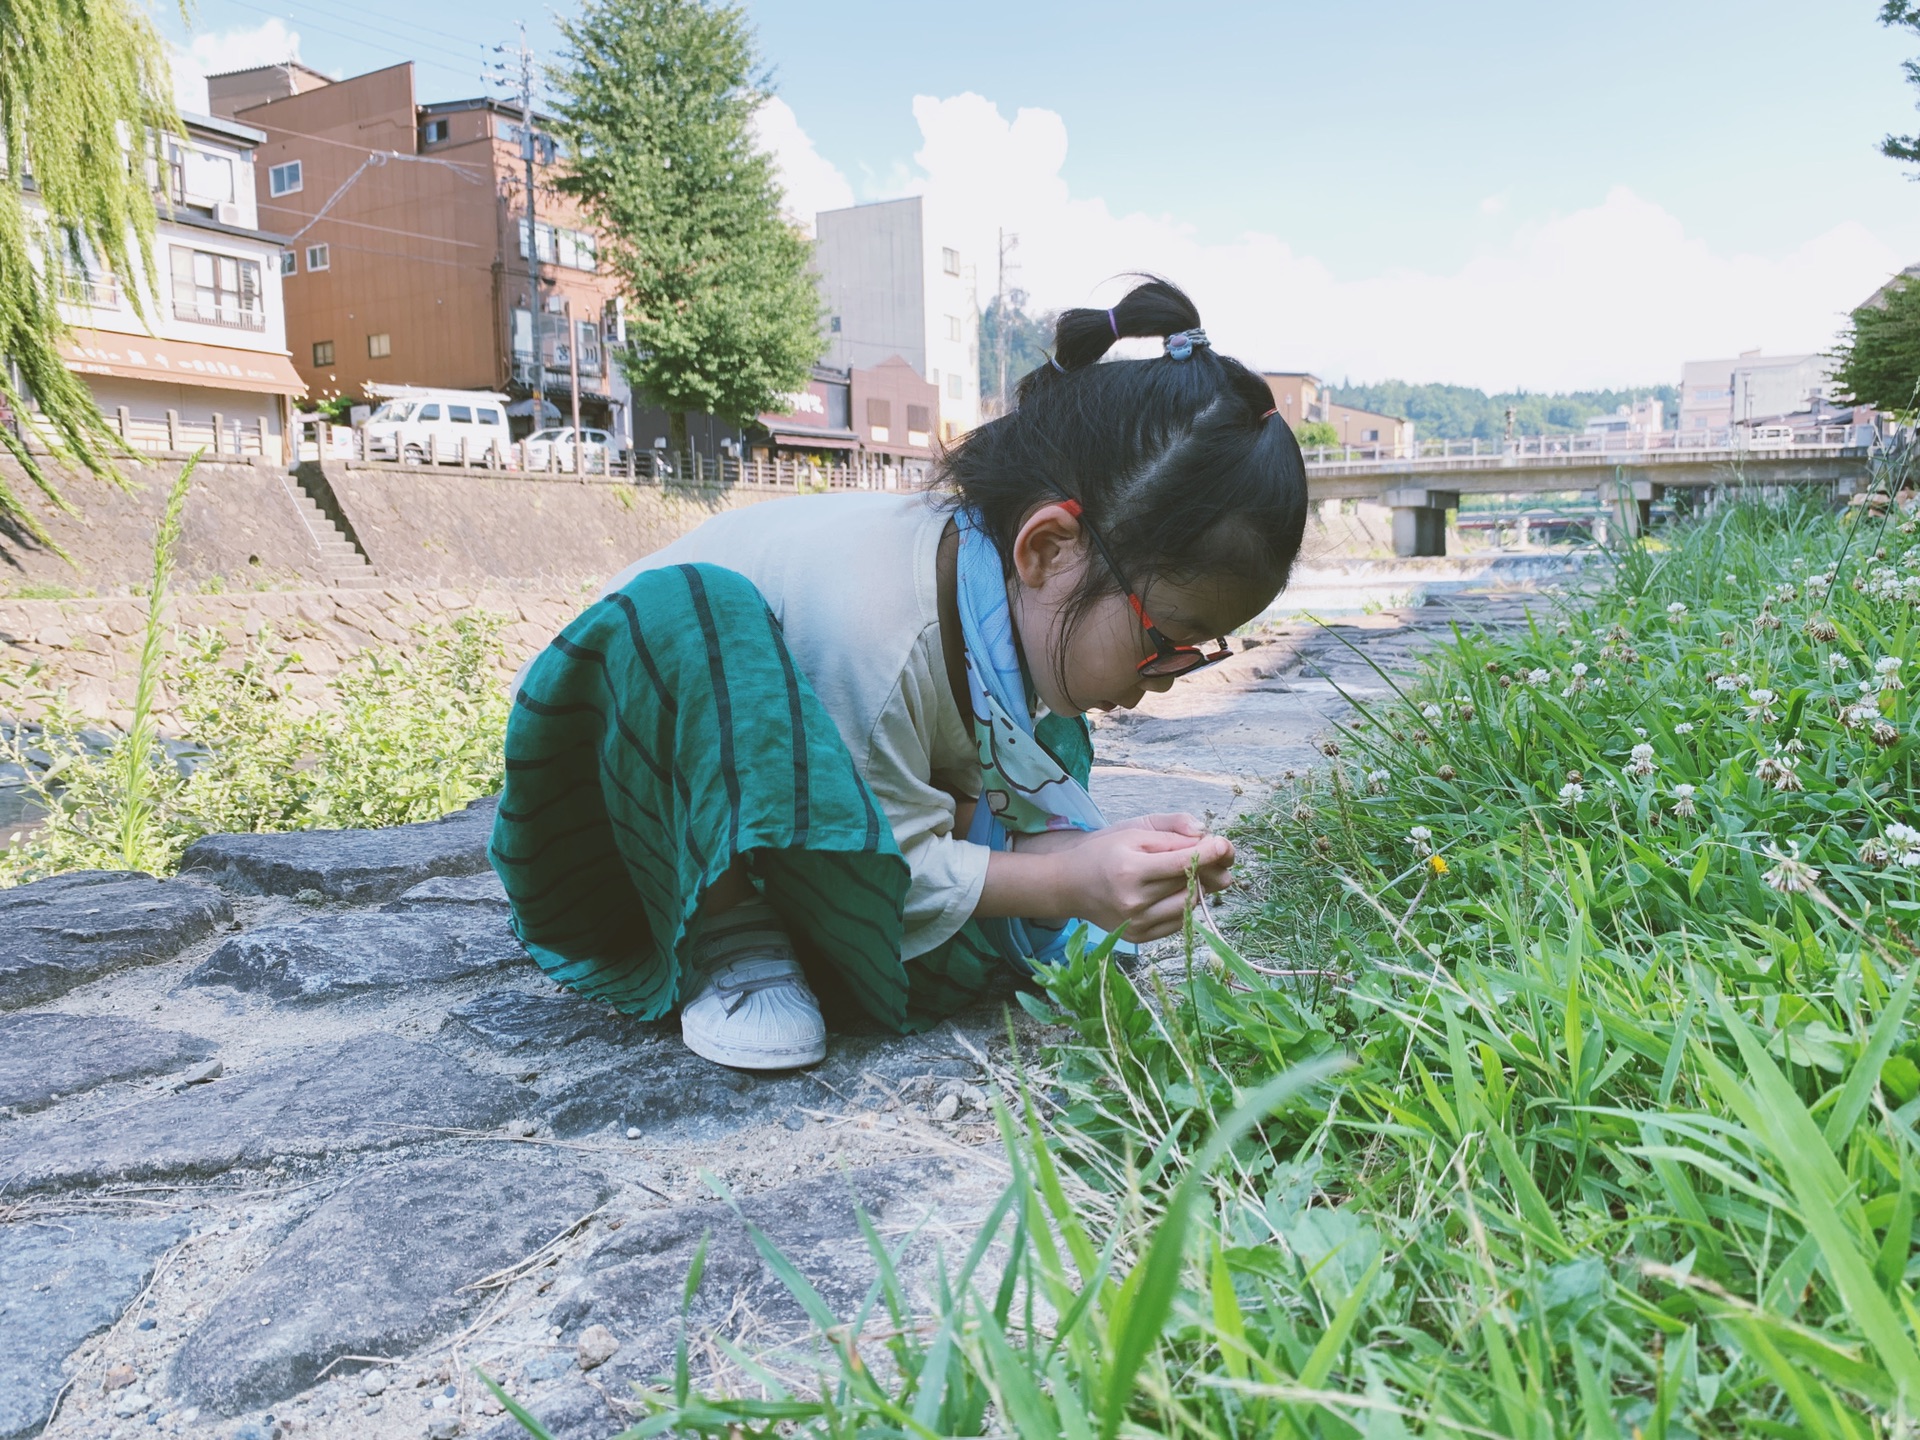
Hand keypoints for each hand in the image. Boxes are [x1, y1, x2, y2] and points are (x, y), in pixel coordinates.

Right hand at [1051, 826, 1234, 942]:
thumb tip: (1207, 838)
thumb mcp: (1133, 832)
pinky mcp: (1140, 937)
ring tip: (1182, 874)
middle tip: (1201, 856)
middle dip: (1203, 868)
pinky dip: (1182, 905)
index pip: (1183, 863)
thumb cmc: (1103, 852)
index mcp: (1130, 870)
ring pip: (1189, 905)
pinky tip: (1170, 892)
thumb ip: (1171, 832)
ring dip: (1194, 888)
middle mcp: (1134, 901)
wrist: (1070, 885)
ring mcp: (1137, 923)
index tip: (1224, 844)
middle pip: (1190, 884)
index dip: (1209, 853)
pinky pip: (1178, 921)